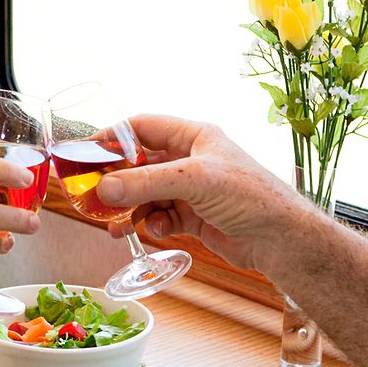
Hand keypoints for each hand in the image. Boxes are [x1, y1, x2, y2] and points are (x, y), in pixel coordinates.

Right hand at [93, 116, 312, 272]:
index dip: (114, 138)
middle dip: (117, 180)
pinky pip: (161, 217)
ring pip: (147, 194)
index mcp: (194, 136)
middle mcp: (191, 160)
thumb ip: (147, 183)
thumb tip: (104, 187)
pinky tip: (155, 231)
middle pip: (140, 164)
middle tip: (93, 195)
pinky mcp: (194, 217)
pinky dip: (152, 224)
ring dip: (130, 208)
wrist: (281, 239)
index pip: (143, 128)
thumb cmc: (251, 196)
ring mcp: (192, 190)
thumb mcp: (195, 181)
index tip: (86, 153)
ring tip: (116, 224)